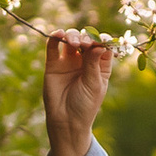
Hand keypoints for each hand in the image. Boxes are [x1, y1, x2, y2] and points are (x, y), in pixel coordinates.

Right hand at [43, 31, 114, 155]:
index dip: (102, 40)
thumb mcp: (94, 85)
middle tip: (84, 44)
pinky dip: (55, 37)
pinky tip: (58, 34)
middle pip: (86, 40)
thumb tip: (99, 45)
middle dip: (86, 38)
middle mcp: (84, 61)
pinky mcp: (53, 64)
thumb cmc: (85, 106)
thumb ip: (94, 64)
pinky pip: (53, 47)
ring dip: (72, 36)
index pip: (102, 46)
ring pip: (70, 40)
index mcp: (99, 66)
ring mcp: (68, 61)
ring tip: (73, 42)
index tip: (101, 40)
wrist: (66, 121)